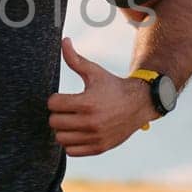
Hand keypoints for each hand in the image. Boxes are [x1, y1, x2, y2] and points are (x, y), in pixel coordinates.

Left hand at [46, 37, 156, 156]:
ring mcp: (95, 137)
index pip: (53, 104)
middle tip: (67, 110)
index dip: (55, 99)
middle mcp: (90, 122)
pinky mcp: (99, 148)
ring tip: (71, 121)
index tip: (63, 98)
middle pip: (54, 122)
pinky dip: (71, 143)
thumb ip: (75, 59)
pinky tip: (78, 132)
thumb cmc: (112, 86)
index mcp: (87, 102)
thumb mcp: (95, 72)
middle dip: (58, 114)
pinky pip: (71, 151)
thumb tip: (64, 41)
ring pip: (60, 138)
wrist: (138, 104)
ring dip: (63, 129)